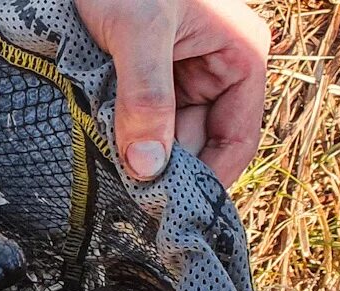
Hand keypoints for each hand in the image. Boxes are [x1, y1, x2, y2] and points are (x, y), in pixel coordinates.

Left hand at [75, 0, 270, 187]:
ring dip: (136, 149)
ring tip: (106, 159)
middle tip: (125, 190)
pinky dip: (121, 132)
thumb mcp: (138, 34)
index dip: (207, 177)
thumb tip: (148, 169)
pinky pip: (141, 117)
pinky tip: (98, 141)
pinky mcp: (147, 72)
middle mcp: (218, 66)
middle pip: (196, 142)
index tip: (168, 208)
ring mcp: (182, 71)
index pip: (236, 138)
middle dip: (162, 164)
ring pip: (164, 133)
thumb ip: (146, 98)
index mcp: (241, 55)